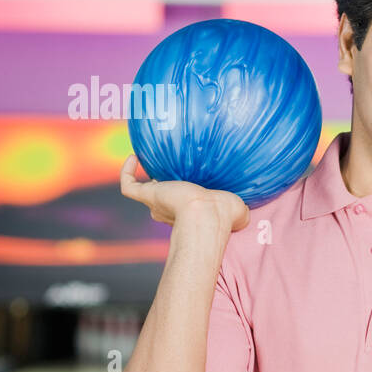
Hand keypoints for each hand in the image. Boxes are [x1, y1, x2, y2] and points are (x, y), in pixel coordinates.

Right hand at [119, 154, 248, 231]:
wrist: (206, 213)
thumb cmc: (222, 213)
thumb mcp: (237, 209)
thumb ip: (240, 208)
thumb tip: (244, 208)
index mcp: (190, 215)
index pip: (183, 207)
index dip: (184, 197)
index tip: (189, 184)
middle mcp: (169, 212)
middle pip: (162, 200)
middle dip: (163, 187)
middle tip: (166, 168)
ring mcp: (156, 203)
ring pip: (144, 193)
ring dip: (143, 177)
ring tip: (145, 156)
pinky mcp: (146, 196)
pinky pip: (128, 185)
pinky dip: (127, 172)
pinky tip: (133, 156)